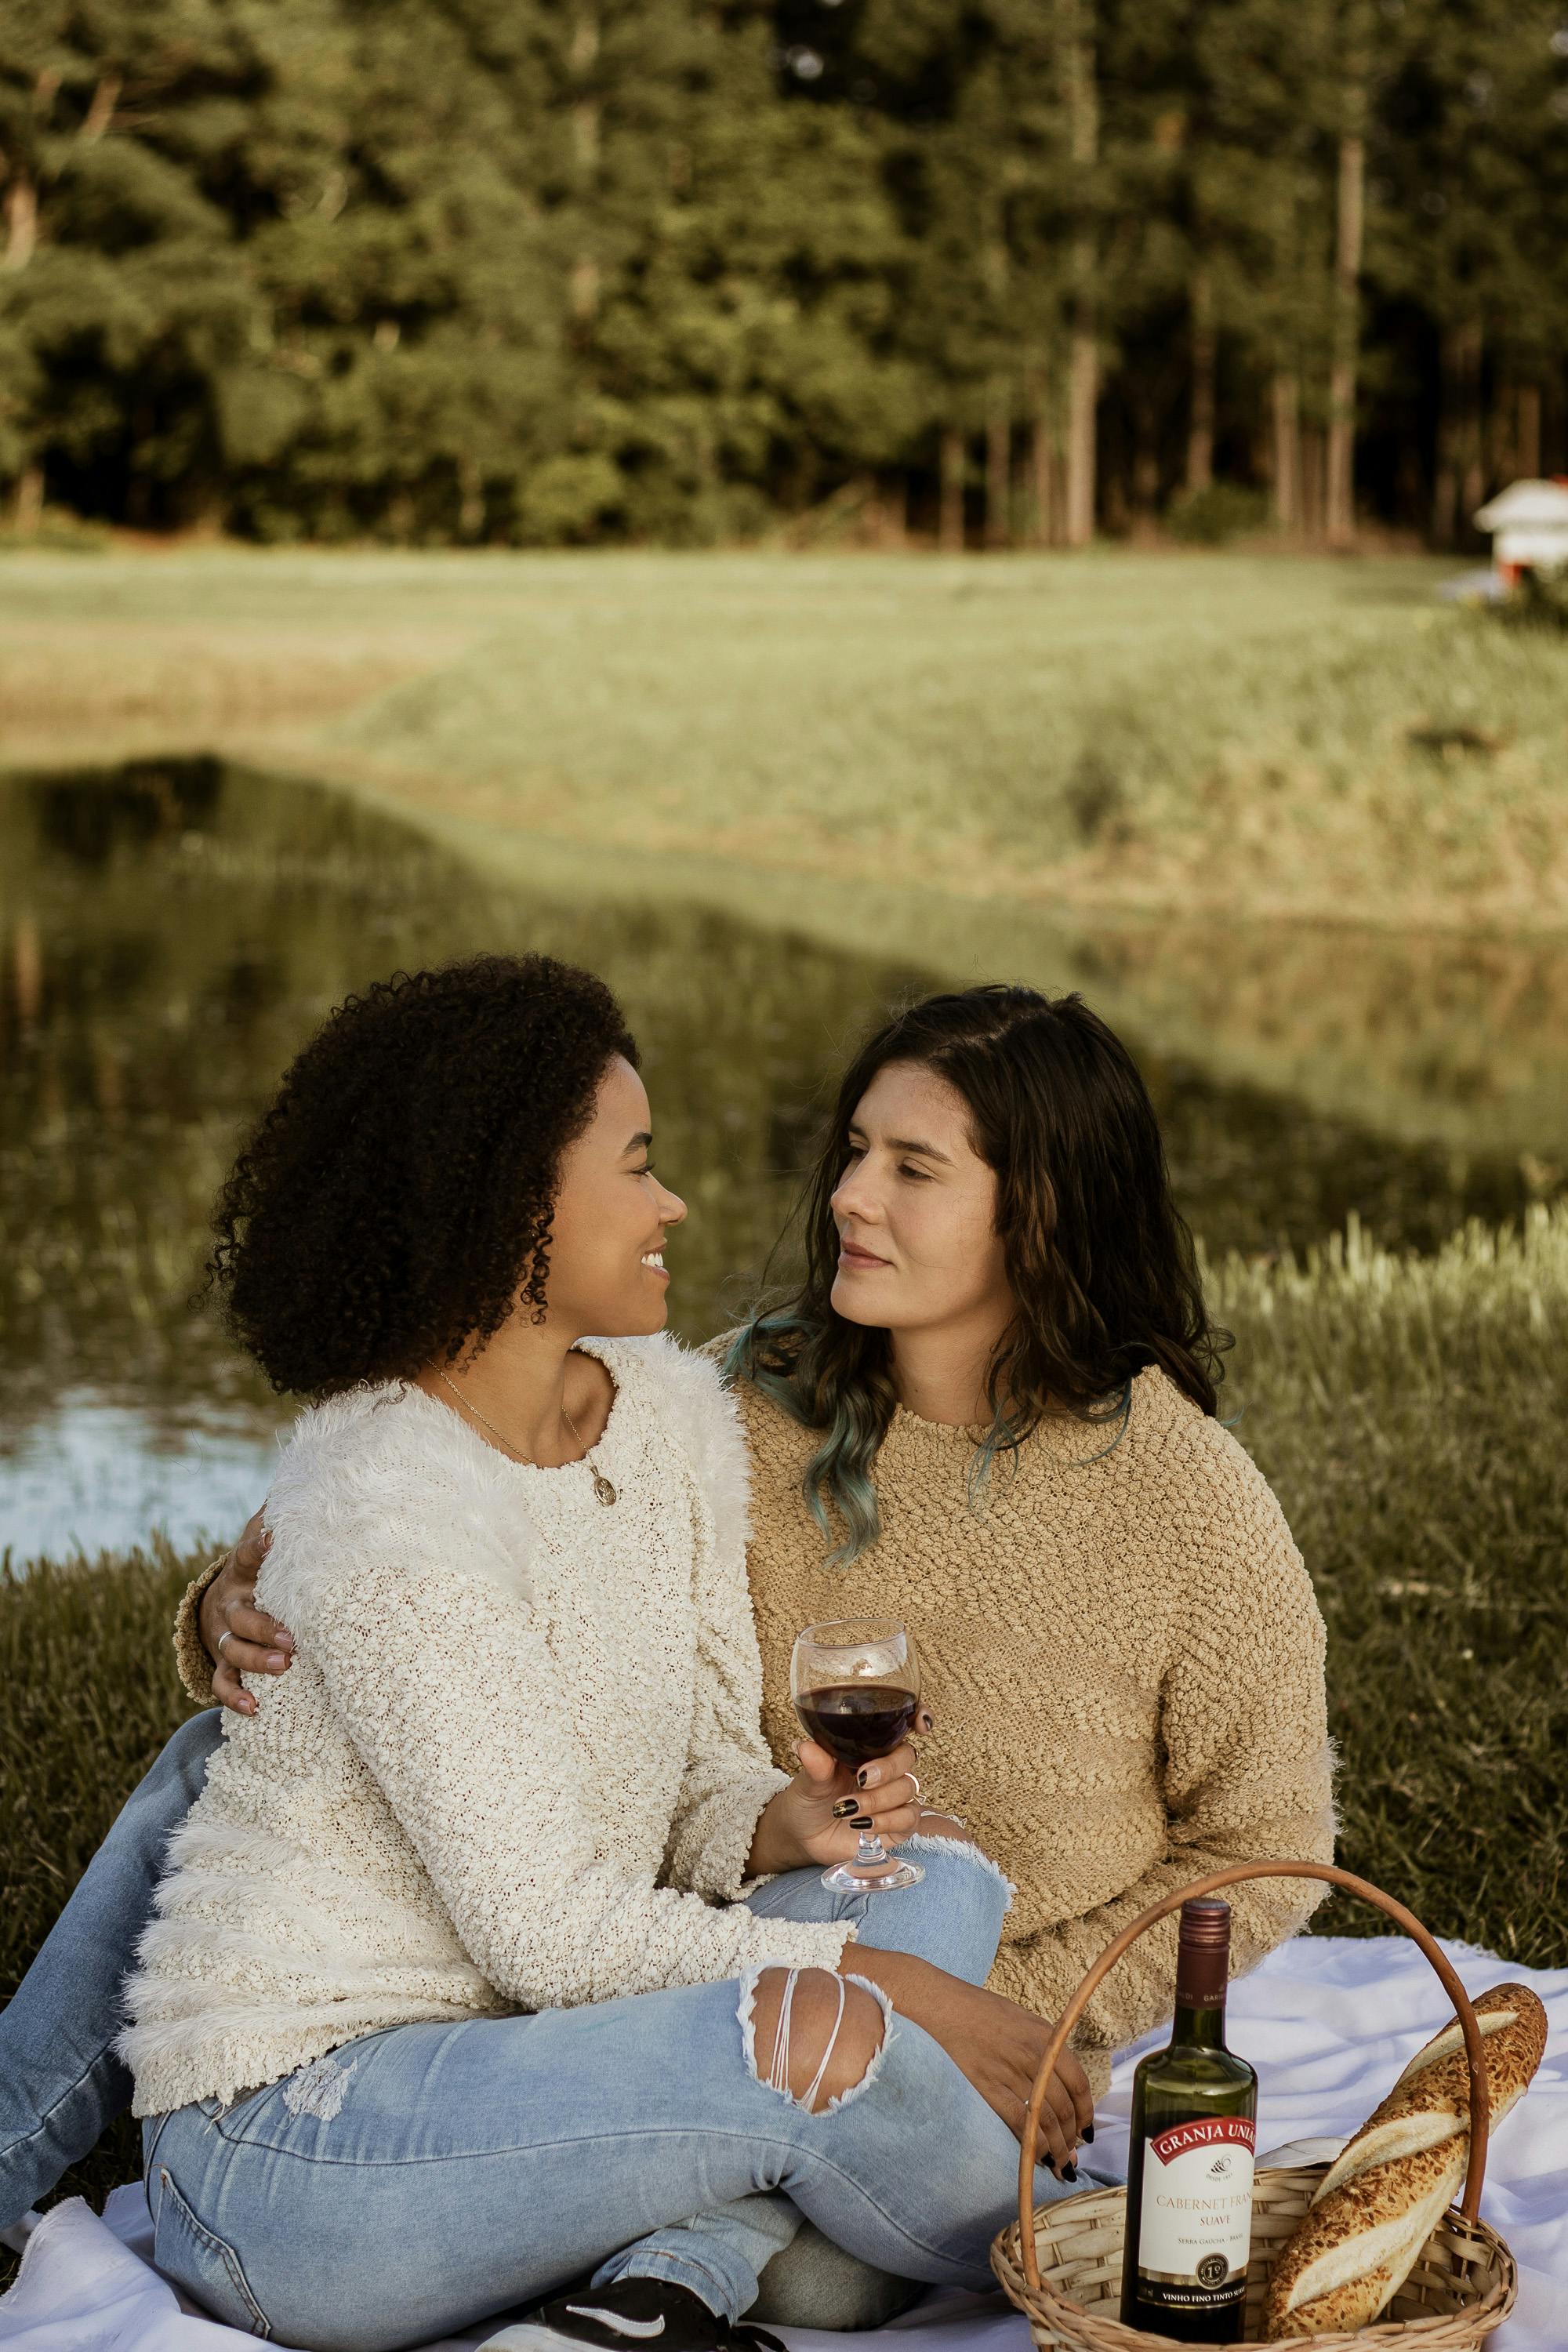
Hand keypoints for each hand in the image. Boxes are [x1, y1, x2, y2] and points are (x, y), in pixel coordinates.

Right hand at [199, 1508, 290, 1715]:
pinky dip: (234, 1697)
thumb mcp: (265, 1542)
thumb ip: (280, 1519)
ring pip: (234, 1650)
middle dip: (264, 1628)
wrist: (221, 1600)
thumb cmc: (259, 1569)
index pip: (248, 1555)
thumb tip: (309, 1480)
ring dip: (257, 1660)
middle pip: (241, 1617)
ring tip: (284, 1667)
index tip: (275, 1538)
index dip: (259, 1547)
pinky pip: (223, 1682)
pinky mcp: (224, 1662)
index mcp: (244, 1571)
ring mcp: (225, 1636)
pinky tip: (254, 1708)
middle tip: (291, 1638)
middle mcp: (232, 1604)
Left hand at [746, 1710, 934, 1878]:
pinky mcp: (898, 1824)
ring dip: (878, 1799)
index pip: (902, 1726)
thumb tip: (804, 1747)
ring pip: (907, 1787)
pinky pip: (908, 1818)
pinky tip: (863, 1825)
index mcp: (868, 1748)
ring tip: (846, 1809)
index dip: (918, 1718)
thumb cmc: (809, 1798)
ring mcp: (894, 1796)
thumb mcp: (807, 1781)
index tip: (919, 1724)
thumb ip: (814, 1766)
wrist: (804, 1835)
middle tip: (862, 1779)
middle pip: (907, 1757)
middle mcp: (886, 1769)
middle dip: (887, 1768)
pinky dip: (887, 1820)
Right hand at [853, 1950, 1094, 2175]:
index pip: (1078, 2083)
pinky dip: (1033, 2144)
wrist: (943, 2005)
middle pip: (1064, 2107)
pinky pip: (1019, 2123)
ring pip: (1045, 2120)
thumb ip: (1045, 2048)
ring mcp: (1011, 2073)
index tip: (1087, 2131)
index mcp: (1046, 2037)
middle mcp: (1034, 2056)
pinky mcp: (988, 2087)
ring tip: (1061, 2165)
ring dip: (1058, 2148)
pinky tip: (1039, 2157)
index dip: (1086, 2113)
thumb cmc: (982, 2010)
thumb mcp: (1024, 2019)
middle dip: (1072, 2137)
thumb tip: (1062, 2083)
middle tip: (1074, 2155)